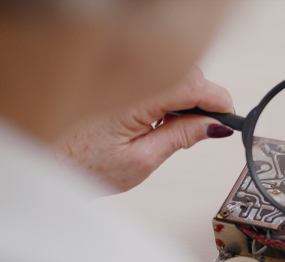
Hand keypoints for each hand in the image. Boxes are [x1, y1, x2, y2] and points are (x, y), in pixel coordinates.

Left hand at [53, 68, 233, 192]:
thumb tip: (213, 126)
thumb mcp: (143, 160)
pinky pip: (162, 81)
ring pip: (176, 76)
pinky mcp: (126, 86)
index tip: (230, 117)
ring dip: (191, 97)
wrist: (54, 161)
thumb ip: (181, 137)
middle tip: (210, 128)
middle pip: (186, 74)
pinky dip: (176, 97)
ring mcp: (127, 83)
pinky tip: (170, 119)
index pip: (189, 86)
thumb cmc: (88, 165)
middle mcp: (130, 85)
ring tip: (186, 128)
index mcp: (134, 101)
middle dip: (206, 97)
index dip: (216, 99)